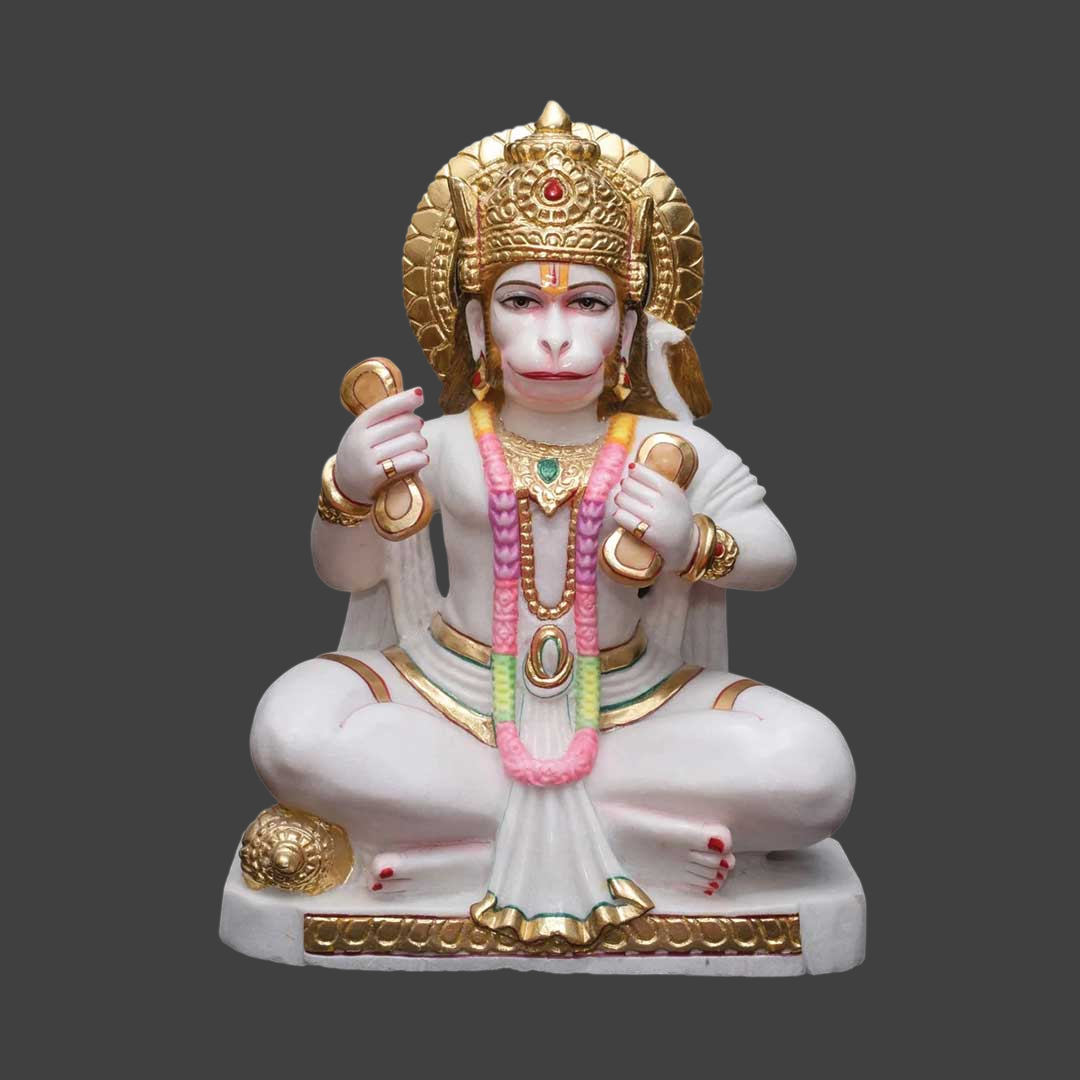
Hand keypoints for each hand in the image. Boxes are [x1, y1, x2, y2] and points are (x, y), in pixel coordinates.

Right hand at [335, 387, 427, 503]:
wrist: (346, 484)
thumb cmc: (364, 452)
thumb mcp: (366, 431)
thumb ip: (386, 417)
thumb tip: (416, 395)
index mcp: (360, 424)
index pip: (386, 406)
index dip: (405, 399)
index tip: (420, 395)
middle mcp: (362, 439)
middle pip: (404, 423)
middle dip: (417, 425)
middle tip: (417, 432)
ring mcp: (367, 458)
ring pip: (410, 442)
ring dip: (421, 443)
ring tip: (419, 446)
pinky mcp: (376, 476)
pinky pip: (408, 462)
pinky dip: (421, 459)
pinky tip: (423, 459)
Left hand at [613, 462, 697, 571]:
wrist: (686, 544)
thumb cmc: (676, 515)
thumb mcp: (674, 495)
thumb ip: (657, 482)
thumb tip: (631, 468)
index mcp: (670, 489)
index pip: (641, 472)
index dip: (633, 472)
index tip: (631, 475)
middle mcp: (662, 502)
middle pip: (629, 485)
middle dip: (624, 487)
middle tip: (625, 491)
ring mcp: (655, 518)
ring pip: (623, 499)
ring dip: (619, 499)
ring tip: (622, 501)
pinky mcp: (647, 534)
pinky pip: (622, 517)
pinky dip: (618, 514)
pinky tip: (621, 514)